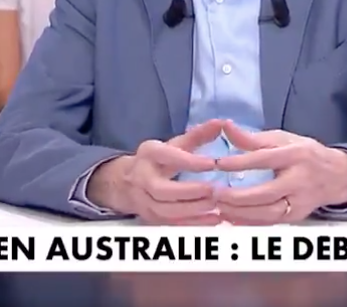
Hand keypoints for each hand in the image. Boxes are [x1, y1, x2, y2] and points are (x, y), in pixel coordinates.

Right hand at [87, 119, 222, 224]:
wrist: (125, 183)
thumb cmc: (157, 161)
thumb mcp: (172, 145)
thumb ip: (197, 136)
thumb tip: (221, 123)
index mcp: (149, 153)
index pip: (168, 156)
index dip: (189, 161)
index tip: (212, 163)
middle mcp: (142, 178)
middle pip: (162, 189)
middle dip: (189, 191)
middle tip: (214, 190)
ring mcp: (143, 200)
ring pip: (165, 210)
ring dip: (193, 210)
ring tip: (216, 205)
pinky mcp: (149, 218)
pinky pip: (171, 224)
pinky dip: (192, 224)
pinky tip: (213, 220)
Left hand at [212, 121, 346, 224]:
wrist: (337, 176)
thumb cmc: (304, 154)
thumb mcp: (282, 139)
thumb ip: (253, 138)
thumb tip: (226, 127)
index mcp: (294, 155)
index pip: (264, 159)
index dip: (239, 162)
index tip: (217, 164)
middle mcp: (298, 180)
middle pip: (266, 193)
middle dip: (237, 196)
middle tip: (214, 193)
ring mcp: (299, 202)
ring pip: (267, 213)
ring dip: (240, 213)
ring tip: (218, 207)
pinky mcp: (296, 217)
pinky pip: (270, 223)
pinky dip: (248, 222)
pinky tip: (231, 217)